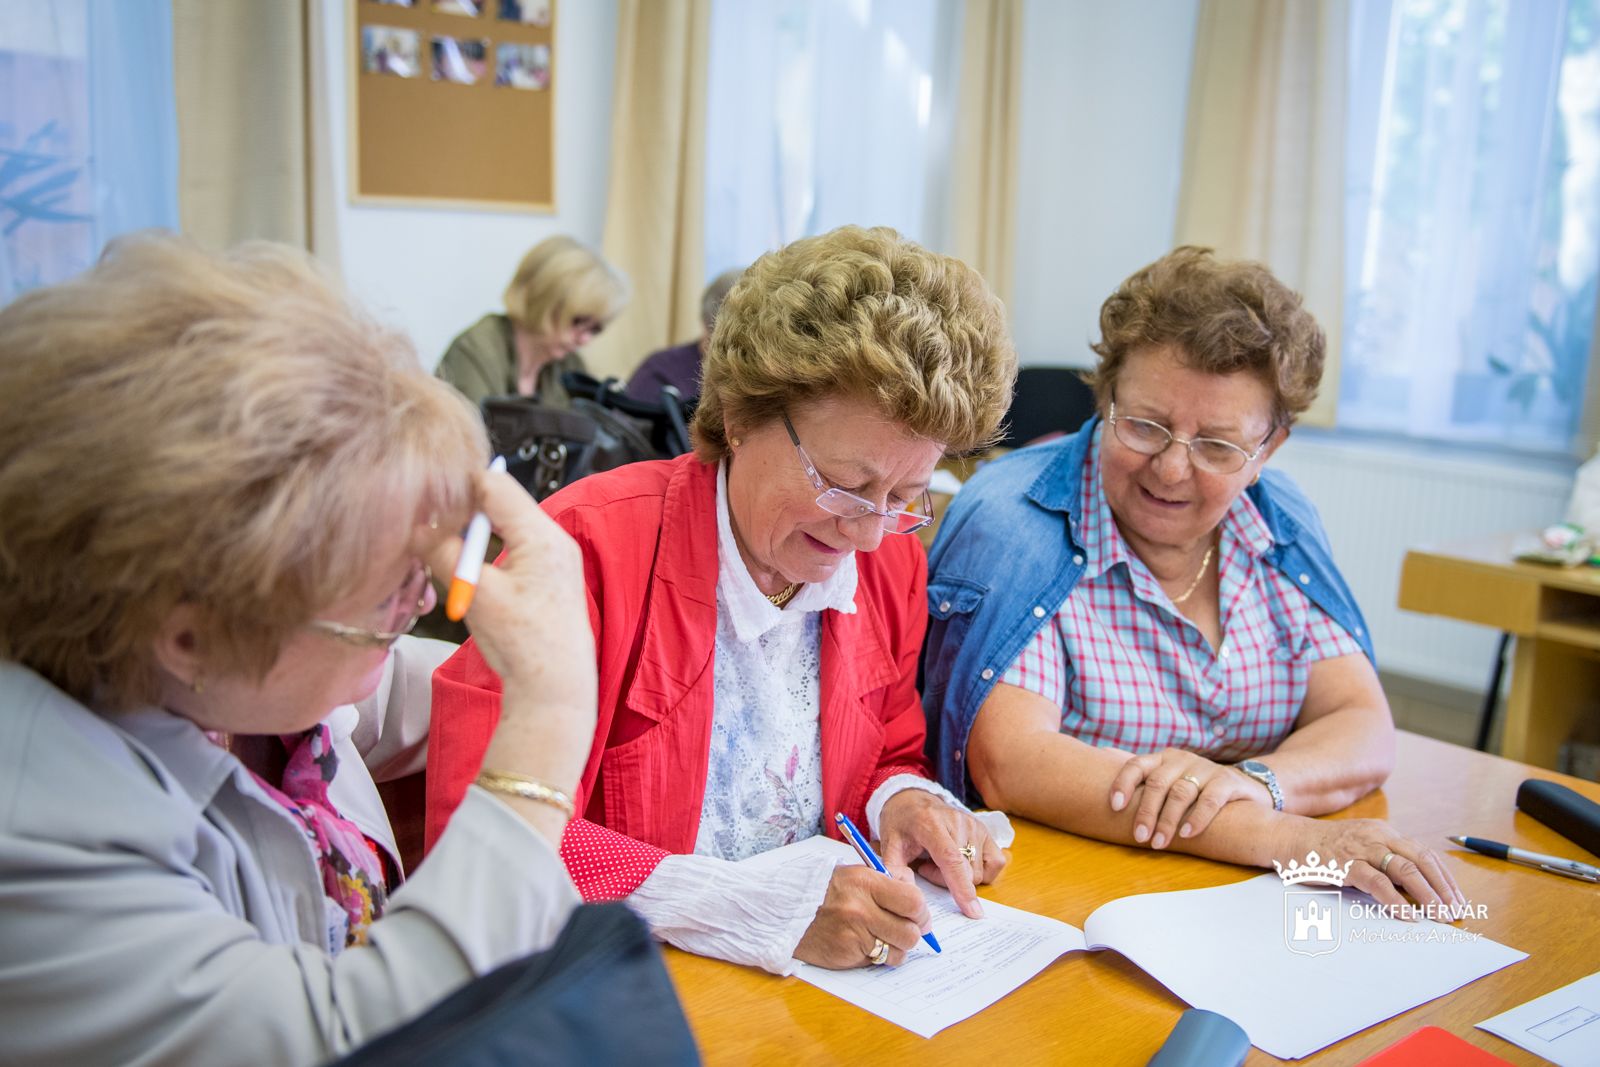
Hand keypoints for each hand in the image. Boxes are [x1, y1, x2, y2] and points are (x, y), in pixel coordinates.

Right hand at [426, 468, 596, 796]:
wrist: (555, 692)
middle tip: (427, 525)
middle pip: (501, 503)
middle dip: (462, 511)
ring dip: (472, 535)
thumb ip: (445, 554)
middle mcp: (555, 541)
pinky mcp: (548, 580)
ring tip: (443, 553)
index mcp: (543, 536)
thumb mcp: (476, 595)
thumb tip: (419, 529)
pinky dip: (486, 555)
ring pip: (504, 527)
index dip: (457, 484)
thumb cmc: (524, 645)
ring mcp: (555, 560)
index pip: (495, 484)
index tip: (425, 495)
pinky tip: (467, 576)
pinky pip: (511, 550)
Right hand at [794, 864, 929, 968]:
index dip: (921, 912)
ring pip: (898, 952)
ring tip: (882, 936)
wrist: (787, 909)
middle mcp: (860, 909)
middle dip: (912, 932)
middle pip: (910, 933)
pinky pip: (878, 962)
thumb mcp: (855, 874)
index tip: (919, 915)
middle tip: (906, 928)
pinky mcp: (846, 956)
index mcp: (865, 883)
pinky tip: (864, 943)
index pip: (913, 902)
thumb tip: (916, 898)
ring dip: (896, 947)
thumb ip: (887, 883)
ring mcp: (853, 936)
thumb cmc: (825, 889)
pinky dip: (877, 956)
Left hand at [878, 789, 1006, 918]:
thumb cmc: (901, 825)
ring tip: (939, 861)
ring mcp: (975, 825)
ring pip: (978, 873)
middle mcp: (958, 822)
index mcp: (931, 824)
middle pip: (966, 872)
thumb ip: (894, 870)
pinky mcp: (986, 831)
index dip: (961, 887)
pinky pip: (994, 864)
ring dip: (960, 877)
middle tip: (927, 867)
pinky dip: (979, 872)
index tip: (971, 911)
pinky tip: (962, 863)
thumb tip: (907, 892)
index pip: (952, 859)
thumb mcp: (888, 845)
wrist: (913, 801)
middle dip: (946, 881)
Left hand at [1110, 749, 1265, 848]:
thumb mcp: (1170, 779)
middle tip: (1139, 837)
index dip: (1123, 783)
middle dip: (1145, 812)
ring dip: (1167, 820)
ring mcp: (1205, 768)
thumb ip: (1143, 777)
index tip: (1114, 806)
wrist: (1245, 786)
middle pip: (1157, 784)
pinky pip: (1211, 799)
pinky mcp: (1228, 780)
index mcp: (1163, 759)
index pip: (1137, 765)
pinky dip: (1197, 817)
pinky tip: (1187, 834)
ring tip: (1158, 843)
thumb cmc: (1197, 788)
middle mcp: (1181, 760)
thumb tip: (1102, 766)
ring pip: (1181, 793)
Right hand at [1294, 818, 1465, 912]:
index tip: (1458, 899)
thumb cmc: (1324, 848)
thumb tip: (1415, 890)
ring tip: (1440, 915)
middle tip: (1456, 911)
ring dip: (1428, 895)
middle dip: (1444, 888)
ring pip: (1406, 870)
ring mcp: (1362, 849)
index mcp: (1385, 832)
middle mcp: (1378, 836)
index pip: (1425, 854)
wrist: (1288, 838)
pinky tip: (1408, 915)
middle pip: (1422, 860)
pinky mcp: (1345, 864)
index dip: (1445, 878)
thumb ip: (1385, 862)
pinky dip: (1396, 901)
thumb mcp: (1361, 847)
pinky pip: (1377, 882)